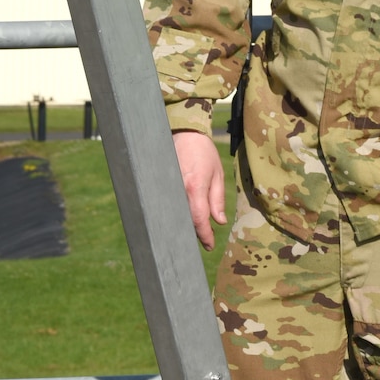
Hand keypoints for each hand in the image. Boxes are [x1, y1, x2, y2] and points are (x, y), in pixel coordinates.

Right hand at [175, 129, 225, 248]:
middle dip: (195, 234)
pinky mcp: (160, 189)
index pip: (199, 220)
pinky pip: (168, 208)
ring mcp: (167, 191)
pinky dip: (175, 216)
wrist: (183, 133)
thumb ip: (217, 199)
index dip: (205, 236)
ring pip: (176, 217)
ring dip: (184, 226)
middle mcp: (179, 192)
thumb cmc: (203, 152)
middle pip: (186, 222)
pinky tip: (181, 219)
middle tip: (204, 241)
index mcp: (195, 188)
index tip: (209, 246)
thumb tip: (219, 222)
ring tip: (193, 232)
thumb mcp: (217, 174)